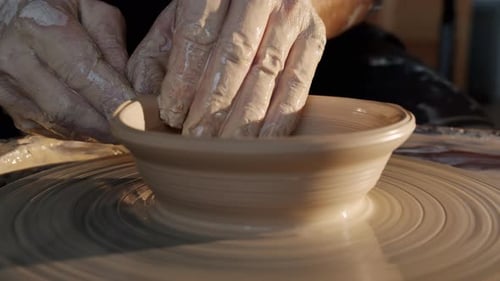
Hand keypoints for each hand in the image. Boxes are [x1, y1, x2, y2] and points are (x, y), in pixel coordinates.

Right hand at [0, 0, 134, 141]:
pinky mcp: (10, 108)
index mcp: (39, 29)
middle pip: (70, 109)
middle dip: (108, 123)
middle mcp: (16, 61)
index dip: (115, 98)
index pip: (83, 73)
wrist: (4, 14)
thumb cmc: (53, 8)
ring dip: (97, 132)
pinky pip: (50, 129)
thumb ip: (112, 42)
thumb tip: (129, 83)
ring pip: (60, 125)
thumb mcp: (88, 8)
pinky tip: (98, 125)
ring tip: (123, 128)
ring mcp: (8, 89)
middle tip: (138, 129)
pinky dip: (79, 132)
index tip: (141, 114)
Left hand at [128, 0, 325, 137]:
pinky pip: (296, 87)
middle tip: (194, 142)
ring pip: (266, 75)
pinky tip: (260, 145)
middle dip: (212, 105)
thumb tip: (142, 99)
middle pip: (234, 56)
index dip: (184, 79)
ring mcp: (291, 17)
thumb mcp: (180, 22)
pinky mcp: (314, 40)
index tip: (170, 115)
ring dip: (243, 120)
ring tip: (221, 151)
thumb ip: (158, 56)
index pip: (198, 35)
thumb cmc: (216, 14)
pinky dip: (278, 121)